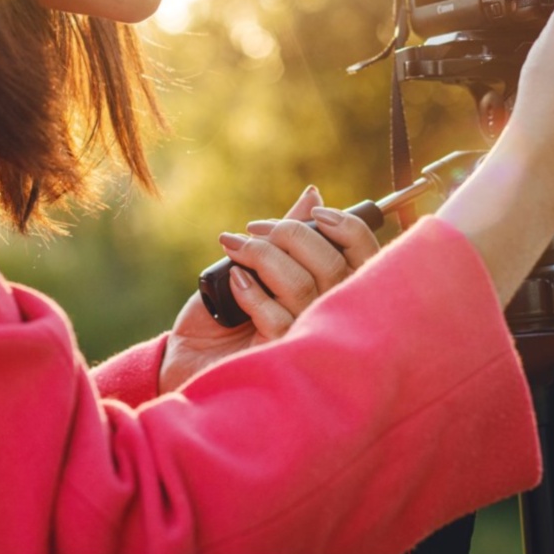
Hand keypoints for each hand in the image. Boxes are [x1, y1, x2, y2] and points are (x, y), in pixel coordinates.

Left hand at [160, 186, 381, 392]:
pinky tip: (234, 283)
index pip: (365, 258)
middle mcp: (328, 317)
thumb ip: (289, 236)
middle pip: (334, 267)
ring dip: (264, 256)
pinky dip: (252, 292)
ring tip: (235, 248)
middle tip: (255, 230)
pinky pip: (277, 318)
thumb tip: (314, 196)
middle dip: (292, 236)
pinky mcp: (280, 358)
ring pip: (303, 287)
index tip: (316, 215)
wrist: (189, 355)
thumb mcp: (256, 265)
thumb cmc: (225, 312)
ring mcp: (306, 339)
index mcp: (332, 291)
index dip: (348, 229)